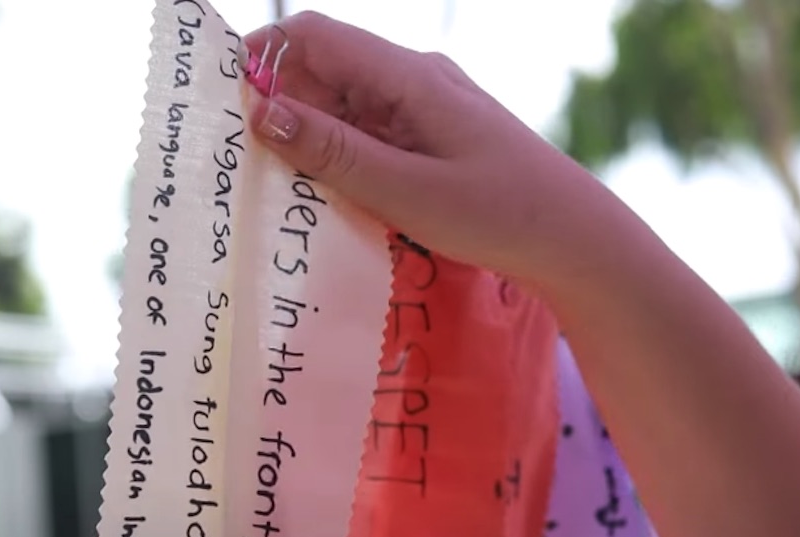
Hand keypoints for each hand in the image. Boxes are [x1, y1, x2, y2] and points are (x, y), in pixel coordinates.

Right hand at [242, 11, 599, 287]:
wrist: (574, 238)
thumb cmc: (498, 214)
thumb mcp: (406, 191)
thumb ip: (333, 153)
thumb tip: (261, 112)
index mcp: (408, 76)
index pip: (313, 36)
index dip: (262, 59)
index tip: (226, 110)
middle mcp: (414, 79)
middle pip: (323, 70)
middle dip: (280, 107)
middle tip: (246, 165)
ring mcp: (425, 106)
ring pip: (343, 105)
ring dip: (310, 138)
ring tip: (284, 190)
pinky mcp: (432, 135)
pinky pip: (370, 132)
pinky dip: (342, 156)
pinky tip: (331, 196)